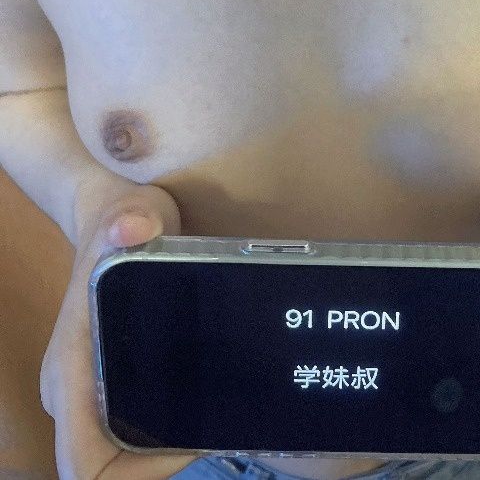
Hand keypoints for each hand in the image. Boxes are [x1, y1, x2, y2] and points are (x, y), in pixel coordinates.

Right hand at [40, 174, 200, 478]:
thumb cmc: (118, 216)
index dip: (131, 476)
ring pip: (122, 444)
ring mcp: (92, 383)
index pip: (81, 463)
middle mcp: (76, 388)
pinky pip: (133, 419)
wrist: (110, 209)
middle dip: (161, 461)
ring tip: (224, 413)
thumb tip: (132, 227)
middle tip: (220, 427)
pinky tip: (214, 396)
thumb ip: (130, 218)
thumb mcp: (132, 211)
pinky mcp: (112, 372)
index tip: (185, 445)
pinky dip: (169, 420)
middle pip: (108, 463)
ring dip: (168, 442)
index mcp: (73, 369)